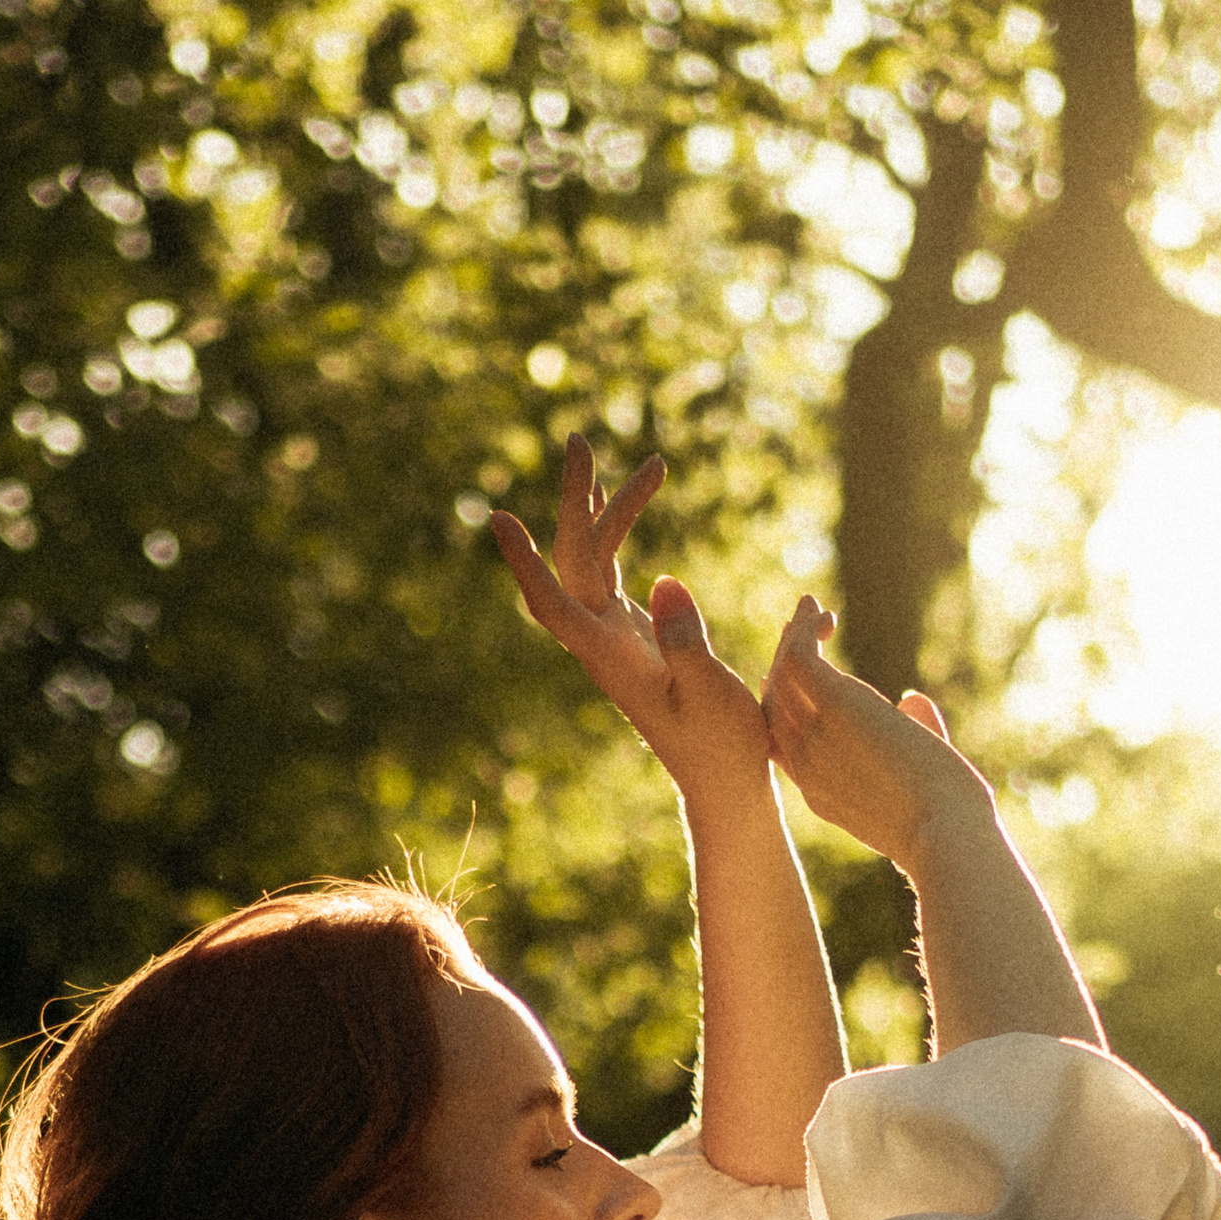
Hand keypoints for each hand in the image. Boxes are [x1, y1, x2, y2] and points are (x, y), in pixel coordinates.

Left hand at [491, 434, 772, 801]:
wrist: (722, 780)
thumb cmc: (722, 747)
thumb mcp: (713, 692)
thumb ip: (685, 639)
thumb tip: (663, 580)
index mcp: (611, 658)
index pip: (553, 604)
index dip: (525, 563)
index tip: (498, 520)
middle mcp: (601, 641)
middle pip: (572, 560)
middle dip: (573, 500)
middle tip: (577, 439)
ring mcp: (613, 634)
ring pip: (593, 559)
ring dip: (607, 509)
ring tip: (651, 463)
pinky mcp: (630, 631)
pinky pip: (609, 570)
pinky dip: (616, 532)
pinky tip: (625, 502)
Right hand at [762, 596, 994, 874]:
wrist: (945, 835)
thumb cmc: (947, 823)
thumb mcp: (921, 782)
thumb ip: (914, 738)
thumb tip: (914, 701)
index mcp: (821, 794)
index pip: (781, 744)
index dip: (781, 707)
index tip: (788, 675)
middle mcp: (807, 766)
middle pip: (774, 706)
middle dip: (781, 665)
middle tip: (797, 630)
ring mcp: (814, 735)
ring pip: (781, 676)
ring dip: (794, 638)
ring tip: (811, 609)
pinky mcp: (833, 704)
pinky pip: (800, 656)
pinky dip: (806, 630)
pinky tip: (823, 612)